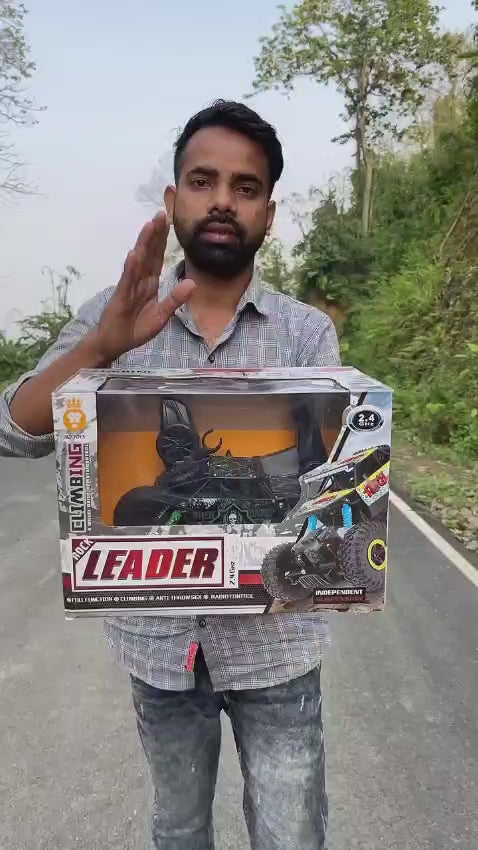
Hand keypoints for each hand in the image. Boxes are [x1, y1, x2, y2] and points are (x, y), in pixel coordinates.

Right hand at [93, 212, 195, 361]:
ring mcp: (129, 287)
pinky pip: (127, 281)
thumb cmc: (136, 328)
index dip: (163, 240)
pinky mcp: (121, 297)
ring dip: (143, 243)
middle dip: (155, 234)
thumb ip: (175, 299)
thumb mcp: (161, 316)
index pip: (158, 257)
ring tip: (149, 225)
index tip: (169, 221)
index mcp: (150, 283)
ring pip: (138, 262)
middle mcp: (139, 280)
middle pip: (149, 253)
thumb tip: (193, 283)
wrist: (114, 343)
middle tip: (161, 213)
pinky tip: (134, 254)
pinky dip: (130, 268)